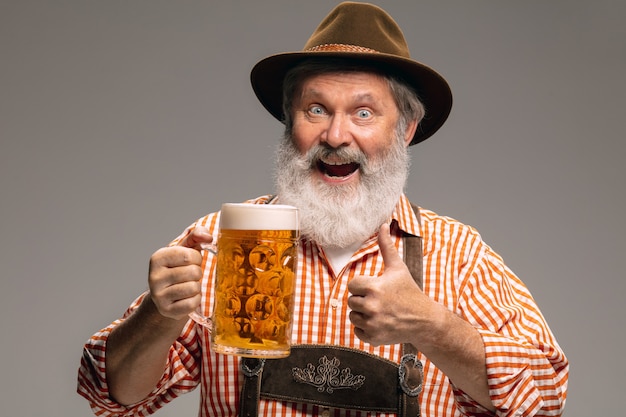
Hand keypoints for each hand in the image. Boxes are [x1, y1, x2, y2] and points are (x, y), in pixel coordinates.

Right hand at [148, 226, 212, 319]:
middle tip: (189, 276)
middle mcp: (154, 277)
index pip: (190, 255)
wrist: (164, 296)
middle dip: (197, 273)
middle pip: (193, 272)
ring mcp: (159, 295)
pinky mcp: (166, 310)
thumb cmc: (178, 268)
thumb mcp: (184, 249)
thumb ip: (196, 236)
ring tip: (187, 286)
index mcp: (157, 258)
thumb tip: (208, 236)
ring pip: (194, 288)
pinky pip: (193, 303)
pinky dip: (195, 300)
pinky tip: (186, 297)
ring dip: (196, 287)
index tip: (190, 262)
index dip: (196, 259)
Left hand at [347, 223, 431, 345]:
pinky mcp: (373, 338)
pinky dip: (366, 329)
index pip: (352, 285)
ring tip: (380, 311)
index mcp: (374, 288)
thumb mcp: (397, 268)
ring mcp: (372, 324)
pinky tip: (380, 322)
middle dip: (363, 300)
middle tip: (380, 300)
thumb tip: (383, 224)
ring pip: (353, 316)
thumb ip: (386, 246)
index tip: (375, 287)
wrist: (423, 319)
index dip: (362, 285)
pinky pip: (357, 331)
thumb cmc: (408, 291)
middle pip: (351, 301)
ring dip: (363, 314)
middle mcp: (372, 306)